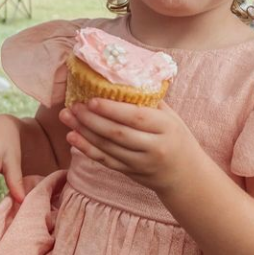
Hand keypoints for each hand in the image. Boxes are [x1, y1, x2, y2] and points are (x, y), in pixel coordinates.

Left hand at [58, 98, 200, 194]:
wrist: (186, 175)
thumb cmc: (177, 138)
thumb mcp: (171, 117)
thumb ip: (150, 101)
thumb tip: (123, 78)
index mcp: (166, 127)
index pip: (136, 117)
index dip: (112, 109)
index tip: (91, 99)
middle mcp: (153, 147)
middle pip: (117, 133)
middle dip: (91, 119)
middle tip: (73, 106)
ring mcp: (140, 163)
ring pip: (108, 147)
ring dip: (84, 132)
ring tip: (67, 117)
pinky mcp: (130, 173)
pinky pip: (105, 161)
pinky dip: (87, 149)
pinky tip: (72, 138)